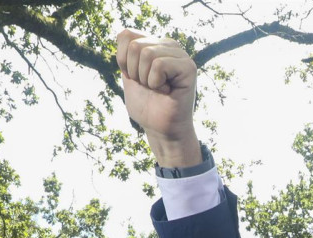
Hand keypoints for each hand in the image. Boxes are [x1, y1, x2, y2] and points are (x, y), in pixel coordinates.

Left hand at [115, 28, 201, 166]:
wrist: (160, 129)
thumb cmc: (146, 105)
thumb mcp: (129, 75)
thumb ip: (126, 53)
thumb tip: (124, 33)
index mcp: (155, 43)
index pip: (126, 35)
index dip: (123, 61)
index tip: (135, 77)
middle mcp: (169, 45)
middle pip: (135, 45)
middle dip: (135, 72)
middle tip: (149, 86)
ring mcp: (180, 55)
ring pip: (147, 54)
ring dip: (146, 79)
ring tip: (158, 89)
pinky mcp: (188, 67)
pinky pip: (159, 65)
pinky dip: (156, 83)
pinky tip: (167, 91)